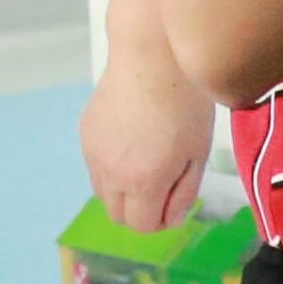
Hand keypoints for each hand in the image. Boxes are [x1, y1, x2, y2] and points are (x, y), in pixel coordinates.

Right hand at [79, 52, 216, 230]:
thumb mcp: (197, 154)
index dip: (162, 220)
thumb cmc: (186, 104)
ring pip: (102, 192)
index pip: (142, 226)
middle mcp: (110, 173)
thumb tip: (172, 220)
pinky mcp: (85, 134)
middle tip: (163, 184)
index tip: (175, 202)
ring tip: (146, 160)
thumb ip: (184, 193)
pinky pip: (95, 165)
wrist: (153, 57)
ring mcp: (93, 153)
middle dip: (140, 210)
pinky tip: (132, 139)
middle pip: (117, 215)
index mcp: (143, 182)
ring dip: (123, 190)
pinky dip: (111, 165)